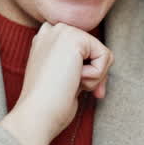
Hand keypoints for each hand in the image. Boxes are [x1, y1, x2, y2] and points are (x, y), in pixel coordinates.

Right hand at [0, 22, 111, 144]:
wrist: (37, 114)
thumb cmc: (49, 104)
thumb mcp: (65, 77)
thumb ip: (80, 64)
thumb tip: (106, 58)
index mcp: (45, 39)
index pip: (83, 49)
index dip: (88, 71)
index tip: (78, 88)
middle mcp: (52, 30)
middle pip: (95, 50)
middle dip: (94, 75)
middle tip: (74, 88)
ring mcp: (62, 31)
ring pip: (102, 54)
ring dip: (94, 77)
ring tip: (69, 84)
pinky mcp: (74, 38)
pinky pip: (105, 57)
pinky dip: (96, 76)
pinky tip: (73, 80)